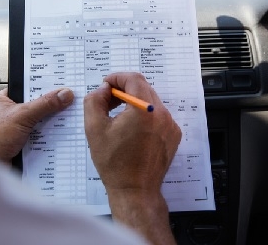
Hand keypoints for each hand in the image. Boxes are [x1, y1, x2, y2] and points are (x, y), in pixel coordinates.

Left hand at [0, 87, 73, 163]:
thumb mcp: (21, 115)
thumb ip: (44, 104)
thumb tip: (64, 94)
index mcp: (2, 100)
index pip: (27, 88)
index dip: (44, 87)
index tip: (62, 85)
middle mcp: (8, 114)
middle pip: (35, 106)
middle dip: (50, 108)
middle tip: (69, 103)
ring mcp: (14, 130)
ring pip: (38, 123)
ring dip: (49, 125)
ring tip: (67, 120)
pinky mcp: (19, 145)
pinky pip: (38, 138)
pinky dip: (46, 139)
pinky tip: (58, 138)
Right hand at [84, 72, 180, 244]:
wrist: (135, 190)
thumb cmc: (114, 162)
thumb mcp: (94, 128)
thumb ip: (95, 100)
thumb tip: (104, 89)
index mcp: (144, 109)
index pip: (133, 79)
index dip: (117, 77)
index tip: (106, 84)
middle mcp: (162, 114)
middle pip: (143, 88)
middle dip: (124, 89)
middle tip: (108, 99)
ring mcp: (170, 125)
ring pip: (151, 101)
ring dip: (135, 102)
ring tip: (119, 116)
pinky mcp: (173, 135)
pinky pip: (158, 115)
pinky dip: (145, 115)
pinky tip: (132, 129)